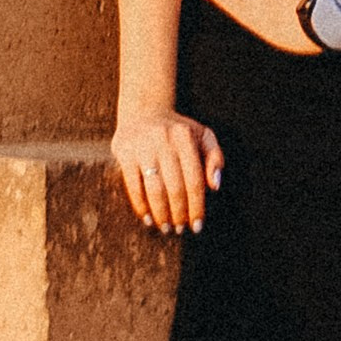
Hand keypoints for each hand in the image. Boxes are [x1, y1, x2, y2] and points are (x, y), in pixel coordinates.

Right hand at [110, 107, 223, 233]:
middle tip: (180, 229)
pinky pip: (133, 185)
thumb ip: (215, 157)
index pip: (194, 179)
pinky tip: (147, 218)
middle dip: (179, 214)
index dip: (196, 206)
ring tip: (165, 227)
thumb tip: (214, 186)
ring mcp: (142, 145)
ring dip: (161, 213)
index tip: (197, 226)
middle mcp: (164, 139)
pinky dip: (140, 205)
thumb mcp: (202, 136)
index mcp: (185, 136)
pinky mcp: (124, 151)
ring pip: (154, 188)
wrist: (143, 110)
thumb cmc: (178, 131)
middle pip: (175, 187)